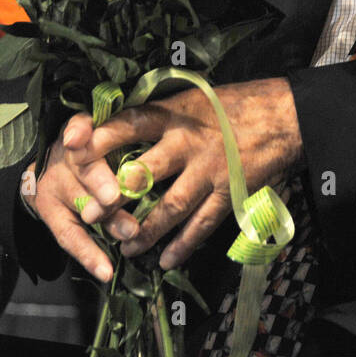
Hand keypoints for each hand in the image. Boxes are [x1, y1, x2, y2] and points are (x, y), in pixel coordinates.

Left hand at [32, 78, 301, 279]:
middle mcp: (188, 142)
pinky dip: (184, 245)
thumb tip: (117, 124)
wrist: (285, 115)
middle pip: (143, 172)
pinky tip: (166, 260)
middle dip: (113, 197)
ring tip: (125, 249)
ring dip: (145, 231)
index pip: (128, 124)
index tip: (70, 147)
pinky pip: (202, 225)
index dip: (98, 136)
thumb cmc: (235, 101)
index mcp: (175, 114)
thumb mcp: (193, 95)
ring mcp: (210, 171)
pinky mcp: (230, 193)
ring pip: (170, 207)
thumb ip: (159, 113)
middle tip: (89, 216)